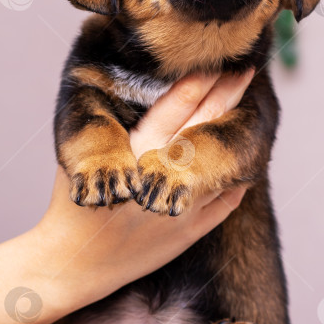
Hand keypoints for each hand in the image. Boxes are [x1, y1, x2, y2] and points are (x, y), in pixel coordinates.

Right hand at [33, 70, 254, 303]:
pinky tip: (247, 161)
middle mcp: (163, 175)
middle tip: (244, 70)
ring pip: (223, 162)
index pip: (177, 106)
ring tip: (252, 112)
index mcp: (135, 151)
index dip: (202, 81)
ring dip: (238, 136)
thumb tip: (132, 90)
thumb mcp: (81, 156)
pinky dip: (237, 179)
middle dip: (227, 95)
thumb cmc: (71, 203)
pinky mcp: (191, 231)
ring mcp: (182, 205)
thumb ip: (109, 126)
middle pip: (205, 125)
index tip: (219, 61)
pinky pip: (226, 199)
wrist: (75, 262)